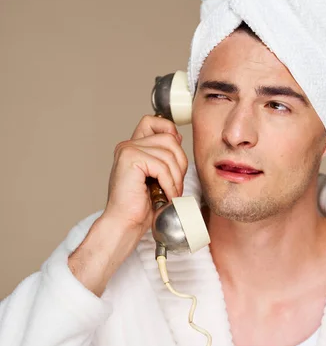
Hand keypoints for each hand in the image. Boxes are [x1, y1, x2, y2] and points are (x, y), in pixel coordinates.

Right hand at [103, 115, 187, 235]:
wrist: (125, 224)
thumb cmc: (140, 206)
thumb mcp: (157, 177)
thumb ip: (164, 156)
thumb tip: (178, 138)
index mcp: (133, 147)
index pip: (154, 121)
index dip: (170, 132)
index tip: (174, 157)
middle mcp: (128, 145)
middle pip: (169, 138)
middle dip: (180, 163)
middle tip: (175, 185)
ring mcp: (128, 150)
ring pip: (169, 153)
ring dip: (176, 177)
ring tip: (171, 193)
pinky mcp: (130, 159)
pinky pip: (162, 166)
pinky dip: (170, 183)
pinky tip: (166, 195)